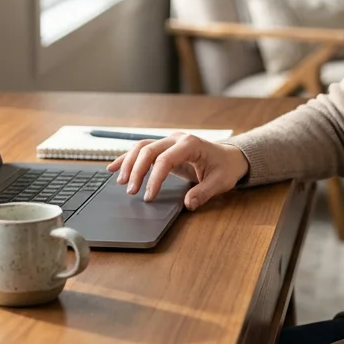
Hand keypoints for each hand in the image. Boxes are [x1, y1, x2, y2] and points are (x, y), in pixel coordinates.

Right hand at [106, 133, 248, 209]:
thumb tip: (189, 204)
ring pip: (142, 148)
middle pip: (148, 150)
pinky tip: (113, 167)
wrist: (230, 157)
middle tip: (131, 191)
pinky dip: (127, 158)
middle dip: (136, 170)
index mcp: (190, 144)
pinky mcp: (164, 148)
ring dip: (128, 163)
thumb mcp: (220, 182)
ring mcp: (169, 142)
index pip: (165, 160)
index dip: (154, 178)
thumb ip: (204, 193)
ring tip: (121, 182)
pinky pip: (142, 151)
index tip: (148, 196)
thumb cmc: (225, 168)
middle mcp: (177, 139)